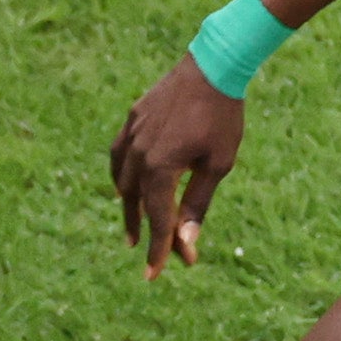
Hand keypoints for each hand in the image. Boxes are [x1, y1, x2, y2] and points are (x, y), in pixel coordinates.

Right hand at [109, 57, 245, 277]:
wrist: (212, 65)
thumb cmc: (222, 117)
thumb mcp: (217, 165)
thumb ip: (197, 204)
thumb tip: (185, 242)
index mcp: (159, 168)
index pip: (158, 219)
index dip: (160, 250)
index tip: (156, 275)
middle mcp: (137, 154)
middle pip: (137, 204)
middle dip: (148, 232)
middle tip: (155, 256)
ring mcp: (131, 135)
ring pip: (121, 180)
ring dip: (130, 207)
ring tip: (137, 227)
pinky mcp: (132, 119)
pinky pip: (119, 155)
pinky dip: (121, 176)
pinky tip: (127, 184)